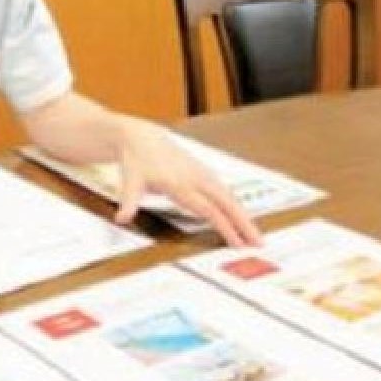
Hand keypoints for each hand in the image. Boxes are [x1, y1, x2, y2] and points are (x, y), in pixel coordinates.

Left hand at [113, 118, 260, 246]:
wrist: (141, 137)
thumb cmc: (137, 159)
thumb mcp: (130, 181)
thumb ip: (129, 202)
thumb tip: (122, 218)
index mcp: (181, 182)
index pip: (208, 209)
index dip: (224, 227)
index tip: (236, 243)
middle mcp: (196, 177)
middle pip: (227, 203)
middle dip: (244, 223)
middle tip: (259, 242)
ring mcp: (202, 174)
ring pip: (229, 196)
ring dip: (244, 215)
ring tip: (255, 235)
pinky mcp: (203, 172)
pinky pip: (224, 191)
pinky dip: (235, 205)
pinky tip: (242, 216)